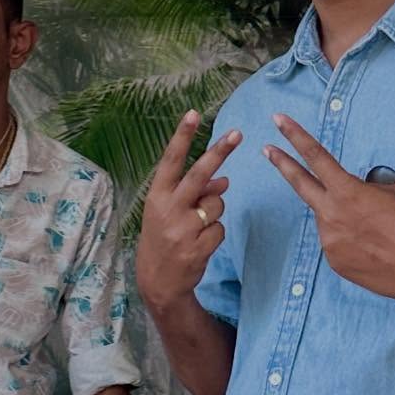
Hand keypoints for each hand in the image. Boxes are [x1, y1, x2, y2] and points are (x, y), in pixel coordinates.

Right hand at [137, 111, 241, 313]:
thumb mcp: (169, 212)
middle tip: (238, 134)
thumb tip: (224, 180)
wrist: (158, 281)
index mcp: (157, 196)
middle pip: (200, 174)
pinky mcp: (198, 247)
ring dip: (215, 212)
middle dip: (219, 152)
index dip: (182, 137)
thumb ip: (192, 194)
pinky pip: (221, 228)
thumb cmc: (163, 238)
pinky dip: (216, 233)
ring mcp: (184, 229)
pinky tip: (200, 244)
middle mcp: (169, 209)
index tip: (193, 113)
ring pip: (217, 204)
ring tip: (197, 228)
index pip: (171, 161)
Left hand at [264, 115, 394, 306]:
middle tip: (267, 150)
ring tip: (374, 230)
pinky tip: (373, 248)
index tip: (279, 120)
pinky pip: (336, 243)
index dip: (295, 136)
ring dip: (342, 217)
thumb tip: (355, 193)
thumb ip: (364, 189)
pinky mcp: (335, 262)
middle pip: (300, 184)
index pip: (316, 156)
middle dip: (282, 164)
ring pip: (328, 220)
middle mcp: (332, 215)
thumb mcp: (393, 193)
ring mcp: (330, 241)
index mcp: (348, 192)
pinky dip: (350, 240)